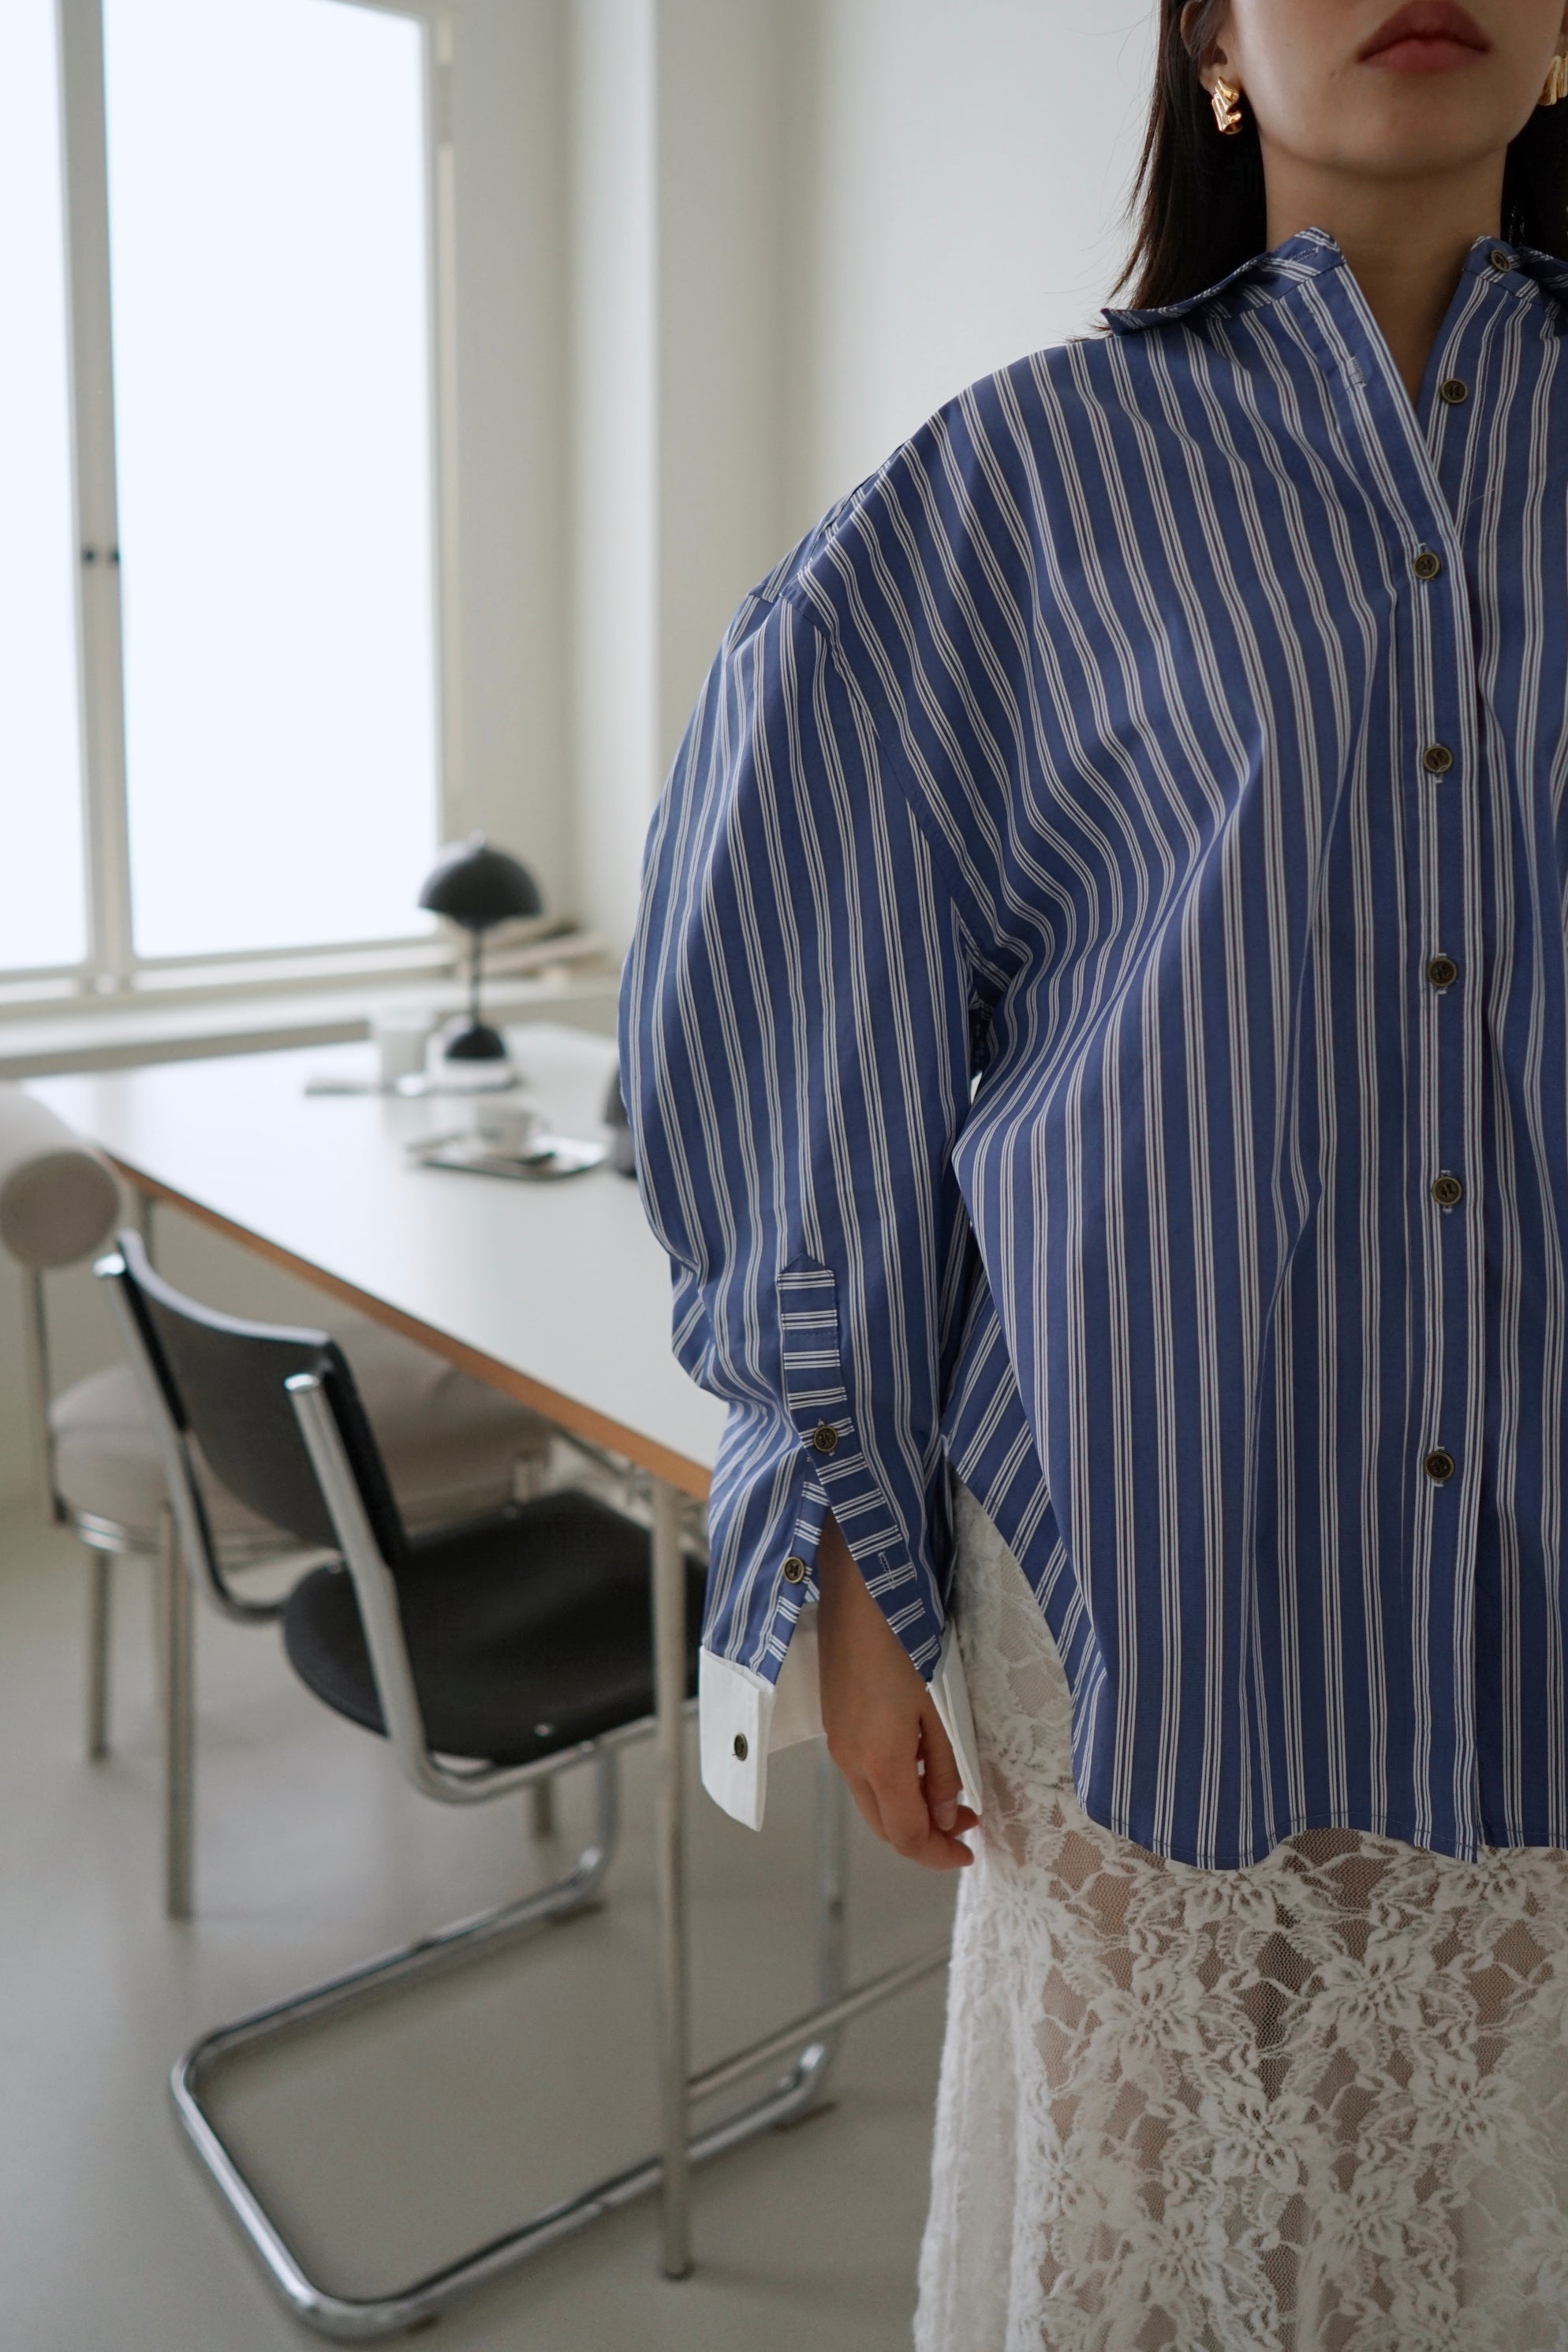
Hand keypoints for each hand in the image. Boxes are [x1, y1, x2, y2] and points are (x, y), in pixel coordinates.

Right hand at [815, 1513, 976, 1869]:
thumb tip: (950, 1814)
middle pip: (885, 1828)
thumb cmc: (901, 1641)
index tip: (969, 1852)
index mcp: (878, 1759)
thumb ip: (942, 1768)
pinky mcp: (834, 1726)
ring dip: (909, 1812)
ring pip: (872, 1804)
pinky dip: (892, 1788)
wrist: (858, 1593)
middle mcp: (849, 1760)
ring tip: (949, 1795)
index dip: (938, 1854)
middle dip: (925, 1838)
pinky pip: (862, 1777)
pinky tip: (918, 1766)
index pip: (906, 1834)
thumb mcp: (936, 1709)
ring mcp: (836, 1744)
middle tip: (965, 1827)